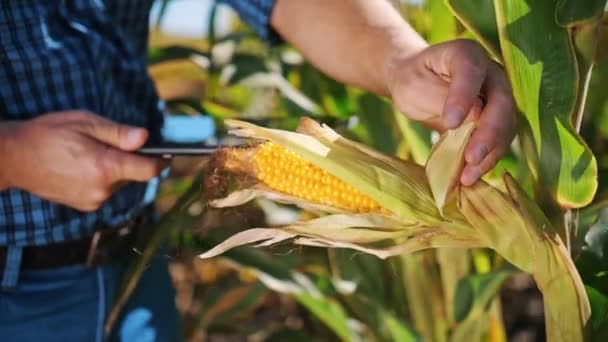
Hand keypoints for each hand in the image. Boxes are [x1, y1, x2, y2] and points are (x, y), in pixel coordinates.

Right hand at [0, 111, 166, 211]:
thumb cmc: (47, 135)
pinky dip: (102, 178)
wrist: (12, 158)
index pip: (149, 170)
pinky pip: (106, 190)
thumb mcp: (85, 123)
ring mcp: (93, 201)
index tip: (168, 153)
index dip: (162, 160)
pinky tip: (82, 166)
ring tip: (89, 153)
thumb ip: (118, 133)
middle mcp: (102, 190)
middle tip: (108, 143)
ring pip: (119, 183)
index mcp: (105, 167)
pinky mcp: (85, 206)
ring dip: (114, 169)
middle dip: (130, 159)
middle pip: (134, 175)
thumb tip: (145, 137)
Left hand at [385, 39, 515, 185]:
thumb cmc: (413, 80)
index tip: (450, 123)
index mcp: (466, 54)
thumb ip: (440, 96)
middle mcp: (490, 73)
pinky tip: (470, 176)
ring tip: (468, 177)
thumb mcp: (413, 84)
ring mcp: (498, 97)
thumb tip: (475, 116)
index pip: (471, 72)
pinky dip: (486, 160)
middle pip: (500, 103)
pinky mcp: (497, 119)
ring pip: (505, 127)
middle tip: (470, 158)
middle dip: (488, 134)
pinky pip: (498, 141)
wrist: (417, 83)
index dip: (464, 98)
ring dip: (490, 154)